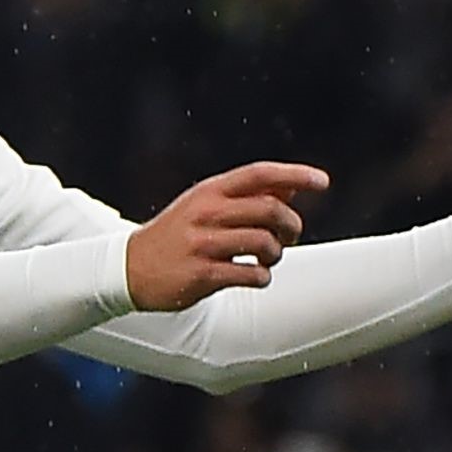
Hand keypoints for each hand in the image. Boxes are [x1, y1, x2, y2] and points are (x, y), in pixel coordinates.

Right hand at [124, 162, 328, 309]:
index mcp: (210, 191)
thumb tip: (291, 191)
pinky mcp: (201, 275)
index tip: (323, 182)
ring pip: (264, 243)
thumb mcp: (205, 207)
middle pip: (271, 210)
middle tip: (289, 238)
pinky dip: (262, 277)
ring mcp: (202, 244)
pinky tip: (255, 276)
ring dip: (276, 255)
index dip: (296, 175)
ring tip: (267, 260)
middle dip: (291, 226)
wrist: (128, 269)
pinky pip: (250, 274)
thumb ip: (246, 198)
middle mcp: (206, 213)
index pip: (260, 174)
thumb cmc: (176, 235)